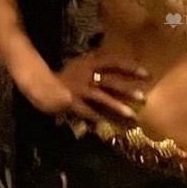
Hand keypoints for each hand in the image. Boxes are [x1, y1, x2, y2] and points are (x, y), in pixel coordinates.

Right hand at [25, 52, 149, 123]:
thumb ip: (94, 64)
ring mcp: (79, 88)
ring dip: (117, 106)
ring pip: (102, 97)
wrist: (40, 83)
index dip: (130, 67)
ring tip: (131, 114)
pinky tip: (107, 125)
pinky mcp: (71, 101)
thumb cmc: (62, 76)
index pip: (114, 62)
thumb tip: (111, 63)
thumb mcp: (79, 65)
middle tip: (144, 96)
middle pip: (111, 80)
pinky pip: (87, 111)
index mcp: (89, 63)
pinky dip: (97, 118)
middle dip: (128, 89)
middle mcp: (86, 74)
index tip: (146, 73)